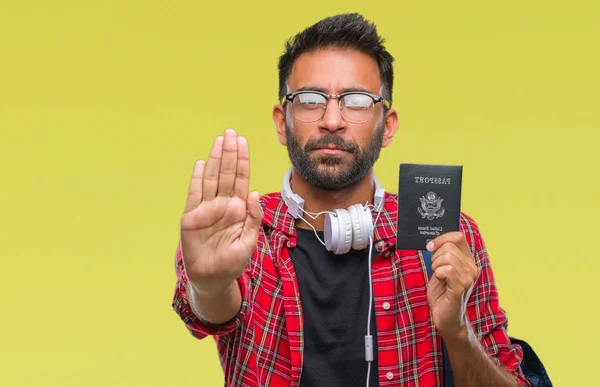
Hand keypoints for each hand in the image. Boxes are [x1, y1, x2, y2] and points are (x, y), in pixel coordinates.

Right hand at [180, 128, 262, 293]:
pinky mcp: (192, 217)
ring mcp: (207, 209)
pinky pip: (195, 194)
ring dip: (216, 160)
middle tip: (231, 133)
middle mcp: (223, 204)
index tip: (243, 142)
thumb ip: (254, 217)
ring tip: (219, 141)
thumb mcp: (249, 240)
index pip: (242, 179)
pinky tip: (202, 164)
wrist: (213, 278)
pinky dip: (198, 179)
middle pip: (227, 174)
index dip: (242, 160)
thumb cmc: (233, 261)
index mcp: (239, 208)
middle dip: (230, 153)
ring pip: (212, 179)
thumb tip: (255, 192)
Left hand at [426, 232, 479, 338]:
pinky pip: (446, 270)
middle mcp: (472, 267)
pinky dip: (438, 274)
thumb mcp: (441, 269)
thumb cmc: (442, 293)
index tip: (430, 247)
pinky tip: (441, 282)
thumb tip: (433, 242)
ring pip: (446, 257)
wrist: (445, 317)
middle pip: (449, 246)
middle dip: (435, 257)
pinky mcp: (461, 287)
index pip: (458, 237)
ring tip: (439, 278)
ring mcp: (469, 277)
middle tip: (436, 270)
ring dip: (436, 266)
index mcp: (468, 260)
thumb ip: (442, 254)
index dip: (441, 238)